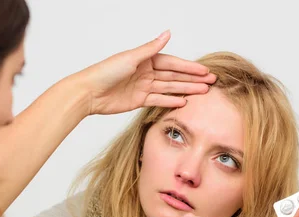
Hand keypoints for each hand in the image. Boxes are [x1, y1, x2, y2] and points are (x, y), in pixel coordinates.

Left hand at [75, 30, 216, 114]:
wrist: (88, 93)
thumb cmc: (105, 72)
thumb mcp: (130, 58)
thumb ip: (151, 48)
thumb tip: (167, 33)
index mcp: (145, 60)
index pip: (172, 63)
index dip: (189, 67)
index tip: (204, 71)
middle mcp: (146, 73)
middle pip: (174, 76)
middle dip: (192, 79)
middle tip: (210, 82)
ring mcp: (143, 87)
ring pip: (169, 88)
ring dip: (186, 90)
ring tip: (202, 92)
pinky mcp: (138, 101)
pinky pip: (158, 100)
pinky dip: (170, 101)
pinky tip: (184, 102)